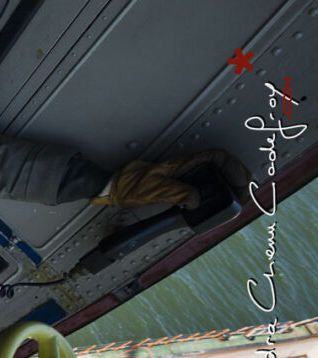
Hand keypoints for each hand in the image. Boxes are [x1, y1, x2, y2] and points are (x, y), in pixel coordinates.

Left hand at [90, 148, 249, 208]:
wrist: (115, 188)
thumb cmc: (130, 184)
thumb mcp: (155, 190)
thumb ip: (177, 193)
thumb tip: (196, 200)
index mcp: (183, 163)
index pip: (217, 156)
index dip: (233, 166)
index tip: (241, 180)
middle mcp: (186, 167)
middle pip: (221, 165)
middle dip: (237, 176)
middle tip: (243, 193)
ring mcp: (184, 175)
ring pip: (215, 174)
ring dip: (229, 184)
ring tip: (237, 197)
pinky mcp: (179, 184)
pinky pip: (205, 184)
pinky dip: (216, 191)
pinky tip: (218, 201)